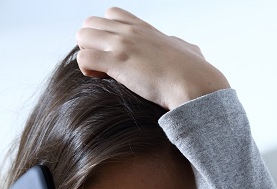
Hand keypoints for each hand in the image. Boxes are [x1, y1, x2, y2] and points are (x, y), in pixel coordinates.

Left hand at [76, 7, 229, 110]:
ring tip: (100, 72)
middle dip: (91, 43)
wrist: (194, 85)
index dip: (105, 32)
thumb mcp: (185, 48)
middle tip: (102, 64)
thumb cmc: (194, 72)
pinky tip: (100, 79)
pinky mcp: (117, 62)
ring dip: (86, 54)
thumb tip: (181, 46)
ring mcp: (122, 44)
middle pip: (90, 23)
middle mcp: (129, 31)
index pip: (111, 14)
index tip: (114, 53)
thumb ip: (176, 44)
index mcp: (143, 28)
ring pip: (82, 36)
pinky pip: (83, 58)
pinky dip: (86, 69)